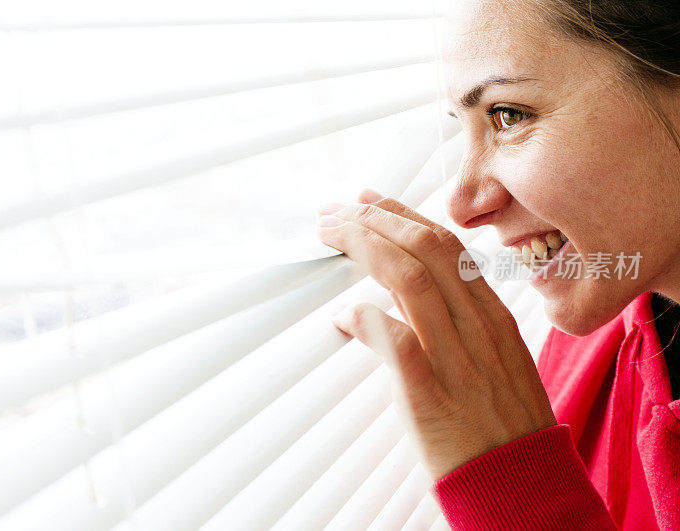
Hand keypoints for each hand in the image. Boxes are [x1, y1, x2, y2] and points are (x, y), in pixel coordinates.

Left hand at [315, 189, 556, 480]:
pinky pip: (395, 340)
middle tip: (338, 210)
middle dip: (376, 220)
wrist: (522, 484)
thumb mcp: (496, 359)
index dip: (404, 216)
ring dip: (364, 249)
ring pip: (409, 280)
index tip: (371, 200)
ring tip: (331, 236)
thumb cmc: (503, 424)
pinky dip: (363, 317)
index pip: (448, 246)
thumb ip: (458, 322)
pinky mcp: (429, 393)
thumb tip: (402, 296)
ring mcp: (456, 358)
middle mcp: (477, 327)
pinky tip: (340, 316)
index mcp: (493, 316)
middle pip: (425, 250)